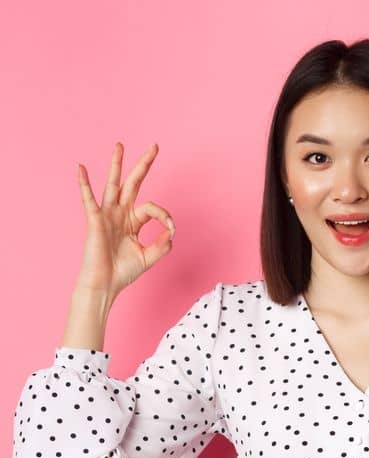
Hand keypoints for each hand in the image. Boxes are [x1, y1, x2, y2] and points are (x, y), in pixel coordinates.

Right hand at [75, 141, 174, 296]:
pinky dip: (84, 183)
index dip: (165, 216)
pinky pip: (88, 198)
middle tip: (155, 146)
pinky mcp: (95, 220)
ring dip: (116, 164)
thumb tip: (170, 231)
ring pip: (113, 184)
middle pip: (134, 183)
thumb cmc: (123, 271)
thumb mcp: (150, 256)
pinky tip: (81, 167)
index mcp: (133, 221)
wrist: (105, 284)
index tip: (170, 229)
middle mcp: (120, 213)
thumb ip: (163, 243)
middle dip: (144, 165)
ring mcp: (107, 214)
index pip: (153, 208)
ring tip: (120, 145)